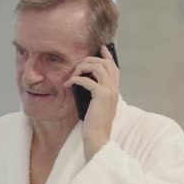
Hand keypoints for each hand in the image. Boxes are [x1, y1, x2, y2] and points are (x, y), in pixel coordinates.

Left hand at [63, 45, 119, 161]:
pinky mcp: (101, 95)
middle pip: (104, 63)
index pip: (114, 67)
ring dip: (82, 68)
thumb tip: (83, 79)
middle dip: (89, 60)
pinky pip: (87, 80)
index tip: (101, 48)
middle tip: (77, 65)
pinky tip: (69, 84)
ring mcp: (109, 90)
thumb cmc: (94, 121)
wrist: (97, 135)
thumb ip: (95, 91)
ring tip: (72, 76)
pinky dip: (76, 79)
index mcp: (115, 89)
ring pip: (97, 67)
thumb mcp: (96, 103)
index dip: (108, 56)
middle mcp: (114, 87)